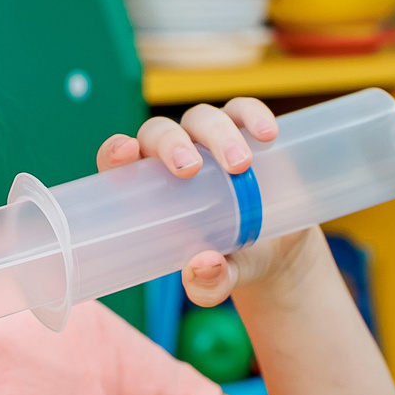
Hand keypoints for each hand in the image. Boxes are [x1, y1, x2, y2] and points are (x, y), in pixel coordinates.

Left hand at [95, 97, 320, 303]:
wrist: (278, 252)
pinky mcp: (246, 132)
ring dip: (217, 134)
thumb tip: (203, 267)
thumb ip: (208, 284)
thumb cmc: (230, 260)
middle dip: (171, 144)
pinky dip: (252, 114)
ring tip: (241, 164)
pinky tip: (266, 134)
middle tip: (191, 169)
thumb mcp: (219, 280)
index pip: (120, 160)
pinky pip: (243, 111)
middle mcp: (175, 156)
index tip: (126, 152)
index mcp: (150, 188)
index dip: (116, 151)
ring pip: (201, 119)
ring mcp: (210, 140)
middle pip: (159, 132)